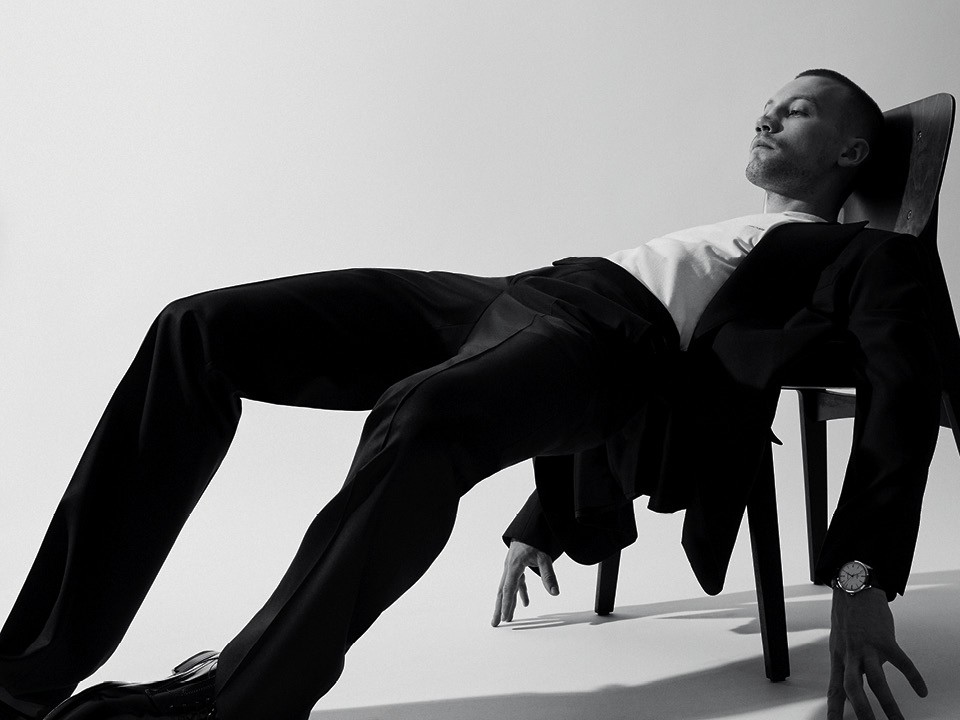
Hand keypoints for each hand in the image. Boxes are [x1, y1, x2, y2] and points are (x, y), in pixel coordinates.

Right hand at [491, 539, 558, 626]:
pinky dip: (519, 594)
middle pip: (502, 592)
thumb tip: (555, 592)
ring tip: (505, 618)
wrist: (528, 527)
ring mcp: (511, 568)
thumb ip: (549, 575)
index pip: (509, 589)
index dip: (507, 604)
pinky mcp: (516, 567)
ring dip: (506, 603)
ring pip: (507, 588)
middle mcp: (509, 568)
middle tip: (496, 623)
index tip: (505, 617)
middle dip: (499, 608)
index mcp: (514, 566)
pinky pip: (515, 583)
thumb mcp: (544, 557)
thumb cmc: (534, 539)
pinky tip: (525, 603)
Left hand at [828, 587, 926, 719]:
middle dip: (862, 711)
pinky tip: (921, 690)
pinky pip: (901, 662)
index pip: (834, 689)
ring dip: (888, 704)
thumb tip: (858, 686)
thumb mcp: (840, 643)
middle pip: (852, 688)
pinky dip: (912, 677)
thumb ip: (849, 666)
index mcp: (838, 658)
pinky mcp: (885, 639)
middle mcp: (850, 655)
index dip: (833, 709)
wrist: (854, 588)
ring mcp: (867, 647)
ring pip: (877, 681)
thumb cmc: (847, 618)